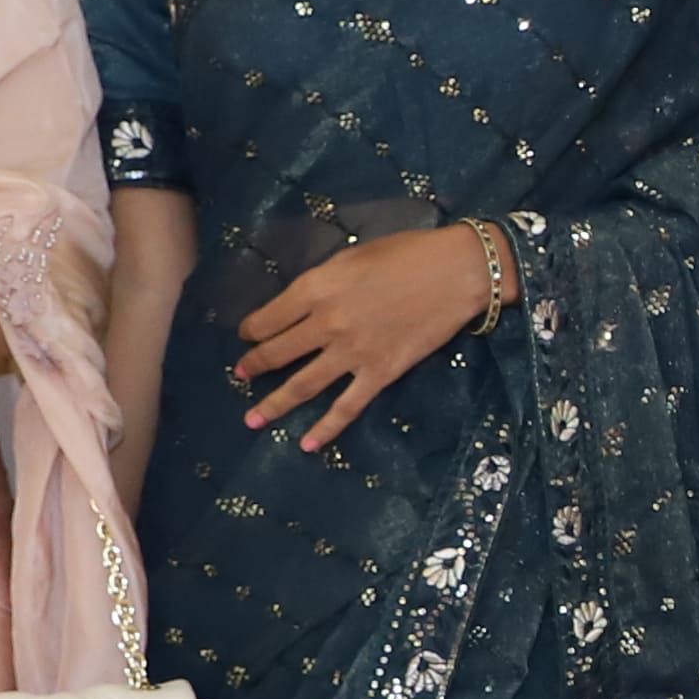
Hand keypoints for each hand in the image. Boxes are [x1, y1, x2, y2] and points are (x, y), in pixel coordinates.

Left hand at [231, 224, 501, 451]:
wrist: (456, 273)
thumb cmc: (406, 254)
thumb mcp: (352, 256)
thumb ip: (323, 282)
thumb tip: (304, 302)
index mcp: (315, 289)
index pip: (267, 318)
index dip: (251, 330)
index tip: (247, 336)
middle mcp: (326, 324)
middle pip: (277, 353)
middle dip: (254, 366)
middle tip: (242, 375)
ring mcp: (352, 353)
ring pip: (302, 385)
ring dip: (273, 405)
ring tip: (253, 419)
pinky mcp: (379, 374)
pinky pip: (346, 407)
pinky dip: (325, 428)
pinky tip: (307, 444)